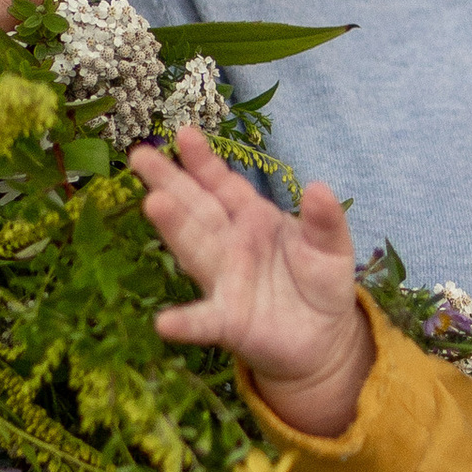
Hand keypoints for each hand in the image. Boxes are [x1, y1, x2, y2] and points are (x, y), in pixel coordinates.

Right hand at [131, 129, 372, 431]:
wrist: (323, 337)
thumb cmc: (318, 282)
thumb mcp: (331, 248)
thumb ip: (325, 221)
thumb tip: (319, 187)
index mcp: (252, 218)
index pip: (223, 185)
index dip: (204, 161)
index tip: (185, 134)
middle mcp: (229, 244)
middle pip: (197, 208)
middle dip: (170, 181)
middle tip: (140, 155)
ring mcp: (225, 281)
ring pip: (197, 249)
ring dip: (176, 228)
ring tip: (155, 203)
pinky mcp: (229, 321)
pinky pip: (205, 320)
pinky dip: (186, 321)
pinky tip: (165, 323)